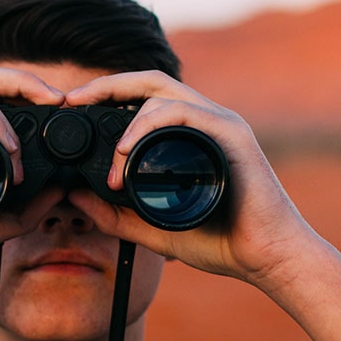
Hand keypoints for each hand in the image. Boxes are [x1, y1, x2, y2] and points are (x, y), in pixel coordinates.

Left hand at [64, 71, 325, 290]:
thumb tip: (75, 196)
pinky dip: (149, 125)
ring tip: (111, 158)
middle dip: (107, 85)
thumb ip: (115, 215)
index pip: (143, 98)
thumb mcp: (153, 229)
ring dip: (126, 119)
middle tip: (73, 100)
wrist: (268, 258)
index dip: (107, 95)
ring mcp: (220, 123)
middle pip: (150, 82)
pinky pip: (184, 113)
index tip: (72, 107)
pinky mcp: (231, 134)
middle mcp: (205, 120)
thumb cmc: (222, 243)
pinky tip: (128, 150)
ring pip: (162, 94)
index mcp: (189, 135)